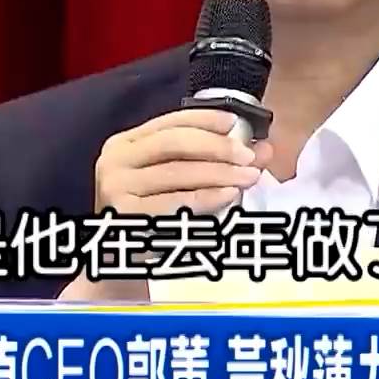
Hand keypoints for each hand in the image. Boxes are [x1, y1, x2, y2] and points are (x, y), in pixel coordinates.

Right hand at [92, 108, 272, 216]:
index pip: (170, 121)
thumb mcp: (178, 182)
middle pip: (174, 142)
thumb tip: (263, 149)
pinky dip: (207, 196)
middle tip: (248, 156)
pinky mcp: (124, 215)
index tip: (236, 123)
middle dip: (217, 146)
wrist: (121, 260)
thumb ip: (214, 161)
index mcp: (126, 143)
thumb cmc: (154, 216)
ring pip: (177, 171)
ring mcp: (116, 187)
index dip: (205, 118)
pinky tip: (229, 194)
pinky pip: (176, 201)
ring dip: (219, 172)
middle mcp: (115, 160)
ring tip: (248, 176)